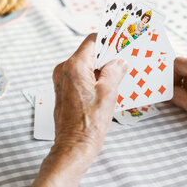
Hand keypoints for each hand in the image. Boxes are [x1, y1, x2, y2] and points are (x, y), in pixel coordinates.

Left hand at [32, 34, 127, 186]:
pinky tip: (107, 88)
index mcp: (74, 66)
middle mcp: (64, 70)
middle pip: (89, 53)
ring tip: (118, 77)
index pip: (93, 41)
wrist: (74, 146)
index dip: (109, 40)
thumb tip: (119, 62)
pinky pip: (81, 76)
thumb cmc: (89, 124)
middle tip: (124, 61)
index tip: (121, 42)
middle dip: (107, 57)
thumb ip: (114, 71)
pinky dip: (94, 78)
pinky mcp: (64, 91)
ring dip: (101, 69)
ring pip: (86, 65)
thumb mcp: (109, 93)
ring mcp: (62, 81)